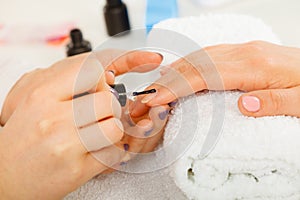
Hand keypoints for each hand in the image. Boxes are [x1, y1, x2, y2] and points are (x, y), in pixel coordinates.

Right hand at [0, 50, 161, 198]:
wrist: (3, 177)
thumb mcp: (32, 98)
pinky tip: (100, 151)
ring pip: (116, 127)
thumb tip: (104, 74)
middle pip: (110, 99)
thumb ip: (66, 82)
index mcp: (42, 93)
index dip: (119, 67)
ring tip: (99, 135)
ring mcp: (66, 144)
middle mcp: (54, 117)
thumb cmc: (21, 138)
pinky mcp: (76, 169)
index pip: (93, 68)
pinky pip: (114, 154)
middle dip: (112, 107)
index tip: (139, 65)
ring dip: (114, 131)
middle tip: (102, 114)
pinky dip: (114, 153)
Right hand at [133, 41, 299, 117]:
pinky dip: (190, 62)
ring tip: (157, 84)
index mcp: (257, 67)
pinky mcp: (244, 51)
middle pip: (197, 64)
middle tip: (148, 95)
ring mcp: (244, 49)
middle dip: (169, 80)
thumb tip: (242, 106)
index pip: (206, 76)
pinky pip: (210, 53)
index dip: (178, 87)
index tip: (157, 98)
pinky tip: (181, 67)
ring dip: (176, 70)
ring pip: (200, 56)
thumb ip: (273, 104)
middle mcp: (246, 53)